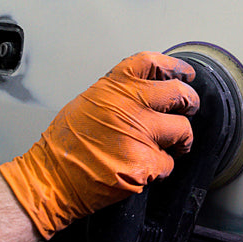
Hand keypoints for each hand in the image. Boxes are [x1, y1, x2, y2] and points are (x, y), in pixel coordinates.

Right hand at [0, 52, 199, 238]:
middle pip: (179, 93)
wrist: (52, 178)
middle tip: (188, 108)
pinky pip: (169, 163)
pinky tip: (146, 166)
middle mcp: (129, 106)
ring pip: (183, 130)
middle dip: (190, 101)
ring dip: (181, 140)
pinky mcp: (145, 164)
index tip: (185, 73)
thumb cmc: (66, 143)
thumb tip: (149, 93)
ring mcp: (139, 135)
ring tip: (171, 145)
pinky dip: (162, 167)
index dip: (175, 66)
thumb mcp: (89, 103)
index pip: (153, 63)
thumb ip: (120, 95)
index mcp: (114, 88)